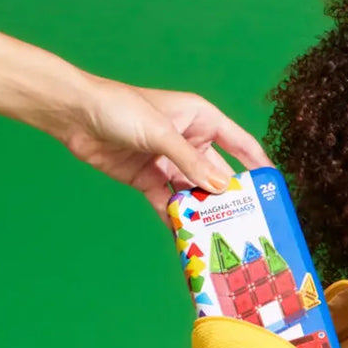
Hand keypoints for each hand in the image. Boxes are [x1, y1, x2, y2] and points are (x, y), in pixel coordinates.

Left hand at [52, 76, 274, 222]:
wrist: (73, 114)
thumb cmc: (119, 109)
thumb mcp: (162, 134)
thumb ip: (193, 163)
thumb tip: (222, 190)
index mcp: (201, 119)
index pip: (240, 144)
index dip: (258, 165)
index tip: (274, 190)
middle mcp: (190, 141)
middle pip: (218, 175)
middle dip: (230, 199)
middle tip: (248, 225)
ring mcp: (169, 162)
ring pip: (194, 193)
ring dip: (204, 214)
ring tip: (221, 238)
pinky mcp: (149, 179)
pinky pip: (168, 204)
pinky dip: (176, 220)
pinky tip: (187, 238)